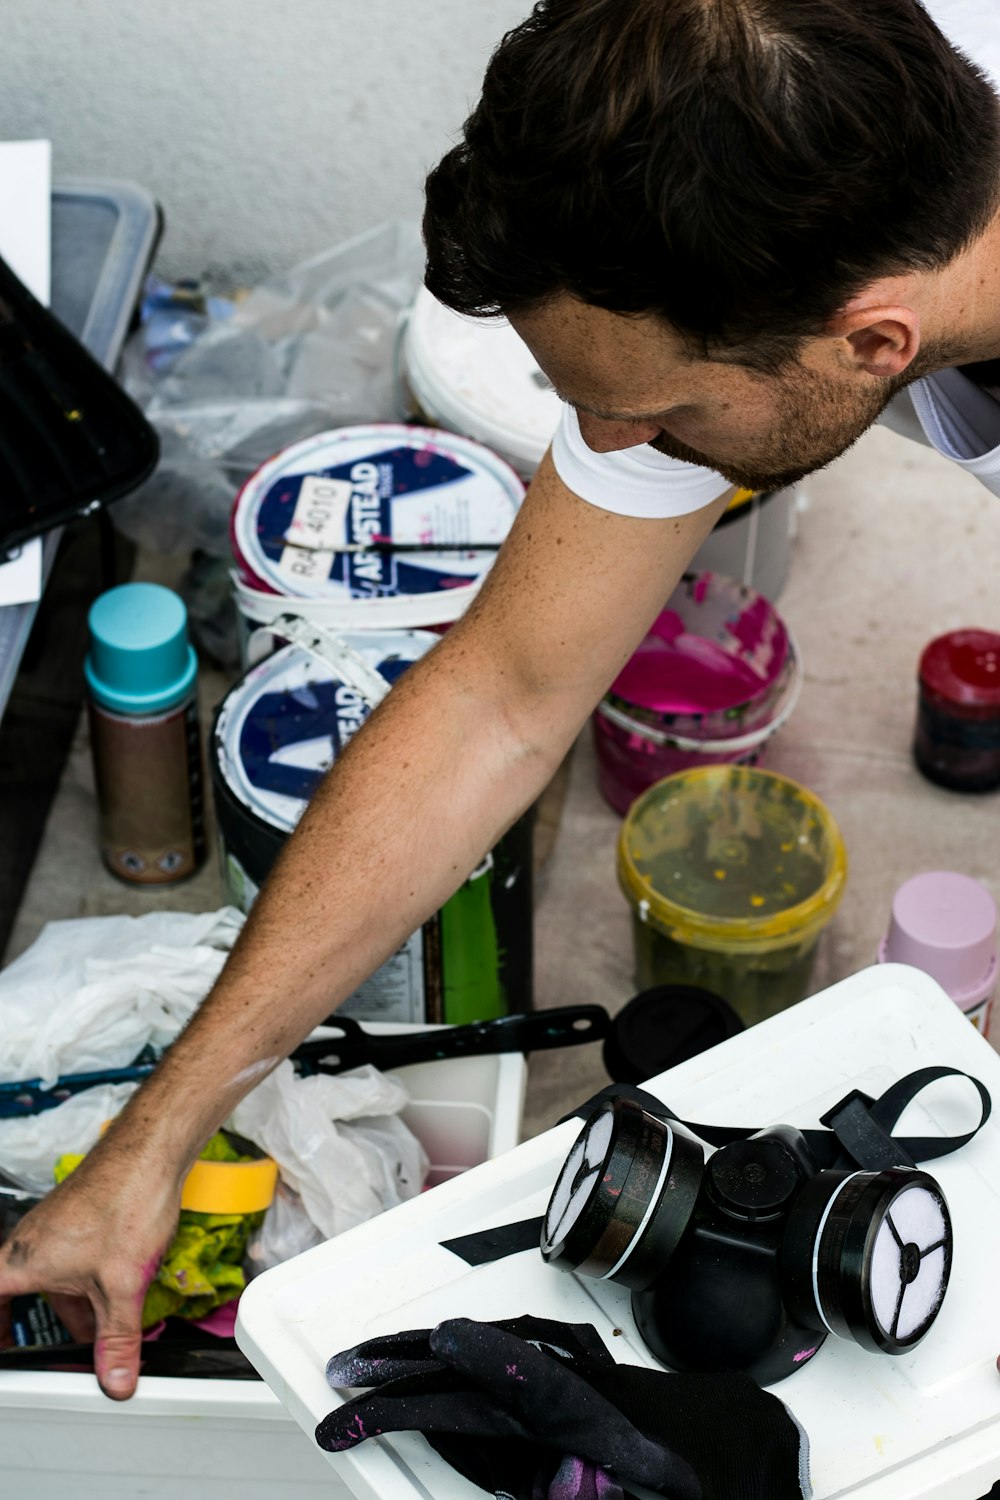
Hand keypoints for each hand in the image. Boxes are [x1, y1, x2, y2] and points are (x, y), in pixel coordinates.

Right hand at [0, 1139, 181, 1399]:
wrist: (151, 1151)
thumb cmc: (124, 1202)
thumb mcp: (121, 1286)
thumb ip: (118, 1340)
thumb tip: (116, 1380)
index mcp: (22, 1263)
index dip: (0, 1329)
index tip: (9, 1347)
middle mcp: (30, 1243)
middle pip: (21, 1294)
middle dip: (43, 1326)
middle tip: (50, 1350)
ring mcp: (55, 1228)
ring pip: (54, 1278)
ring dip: (73, 1306)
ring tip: (98, 1331)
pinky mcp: (79, 1217)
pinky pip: (73, 1259)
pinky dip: (88, 1283)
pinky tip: (116, 1293)